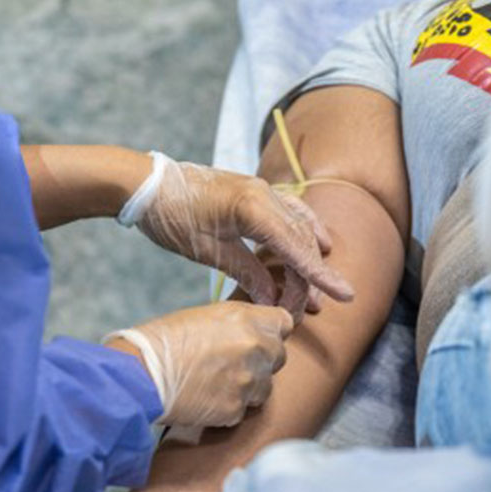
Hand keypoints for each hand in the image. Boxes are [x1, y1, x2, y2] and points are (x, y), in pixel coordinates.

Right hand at [110, 302, 293, 427]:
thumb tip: (254, 331)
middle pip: (278, 356)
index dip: (272, 330)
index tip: (262, 336)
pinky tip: (206, 398)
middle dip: (261, 360)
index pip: (284, 323)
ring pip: (264, 387)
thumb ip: (239, 323)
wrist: (141, 373)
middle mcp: (256, 349)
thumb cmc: (164, 340)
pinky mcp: (236, 410)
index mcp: (248, 320)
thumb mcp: (207, 316)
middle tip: (232, 362)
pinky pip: (242, 409)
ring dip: (247, 386)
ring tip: (215, 382)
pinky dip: (228, 407)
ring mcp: (248, 382)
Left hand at [127, 154, 354, 319]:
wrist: (147, 185)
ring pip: (298, 224)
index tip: (344, 294)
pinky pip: (289, 210)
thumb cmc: (172, 217)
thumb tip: (271, 300)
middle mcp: (263, 194)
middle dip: (310, 274)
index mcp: (253, 208)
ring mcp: (260, 190)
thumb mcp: (208, 251)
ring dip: (310, 254)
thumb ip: (246, 272)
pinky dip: (303, 229)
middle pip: (300, 239)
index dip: (319, 274)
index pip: (295, 247)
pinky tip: (315, 241)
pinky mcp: (253, 192)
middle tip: (314, 307)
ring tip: (319, 284)